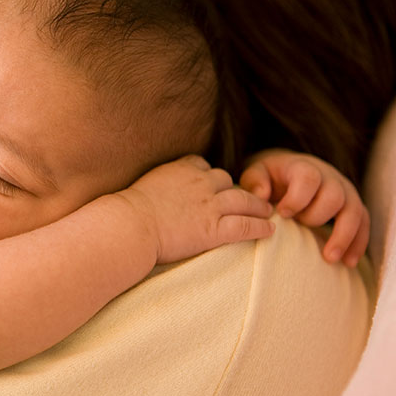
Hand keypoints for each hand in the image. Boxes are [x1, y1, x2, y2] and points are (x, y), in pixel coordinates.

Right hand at [120, 155, 274, 264]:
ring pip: (244, 201)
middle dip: (237, 189)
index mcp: (181, 169)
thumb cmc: (126, 211)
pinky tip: (269, 230)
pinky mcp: (214, 229)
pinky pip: (244, 226)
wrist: (130, 226)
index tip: (212, 184)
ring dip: (258, 206)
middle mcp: (200, 183)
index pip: (203, 165)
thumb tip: (149, 191)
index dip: (209, 176)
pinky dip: (260, 227)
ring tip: (267, 211)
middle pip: (226, 180)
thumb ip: (155, 184)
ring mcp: (210, 206)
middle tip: (247, 198)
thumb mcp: (141, 186)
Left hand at [240, 149, 368, 266]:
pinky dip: (358, 243)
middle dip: (316, 217)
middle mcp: (329, 177)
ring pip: (354, 211)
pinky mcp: (353, 206)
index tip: (282, 213)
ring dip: (343, 236)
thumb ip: (254, 181)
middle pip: (334, 197)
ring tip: (330, 258)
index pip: (309, 178)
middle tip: (299, 227)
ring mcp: (345, 191)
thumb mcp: (256, 172)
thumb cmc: (270, 177)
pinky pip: (363, 224)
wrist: (289, 172)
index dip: (297, 197)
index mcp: (304, 167)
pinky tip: (349, 262)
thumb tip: (261, 195)